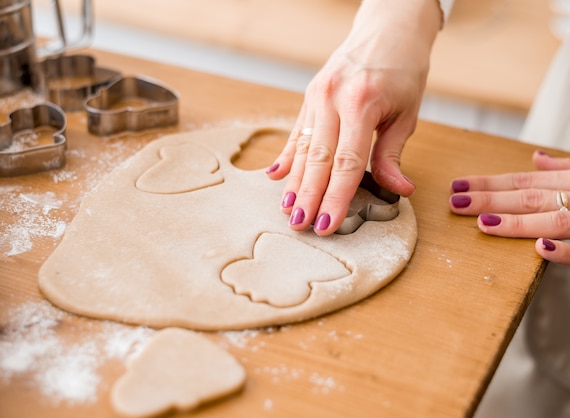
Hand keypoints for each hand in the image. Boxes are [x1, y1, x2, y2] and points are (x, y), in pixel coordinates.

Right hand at [266, 0, 441, 235]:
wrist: (388, 26)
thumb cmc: (403, 69)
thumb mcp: (407, 113)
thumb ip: (393, 154)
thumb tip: (398, 191)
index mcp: (361, 103)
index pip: (347, 162)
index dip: (337, 196)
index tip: (328, 223)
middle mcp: (333, 98)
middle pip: (318, 159)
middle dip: (308, 195)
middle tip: (300, 225)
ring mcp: (317, 95)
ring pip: (303, 147)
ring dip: (294, 181)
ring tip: (287, 208)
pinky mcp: (309, 94)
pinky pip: (297, 131)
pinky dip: (287, 156)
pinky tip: (276, 176)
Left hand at [449, 150, 569, 264]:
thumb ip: (564, 167)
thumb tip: (537, 158)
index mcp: (569, 181)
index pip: (522, 182)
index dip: (488, 184)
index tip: (457, 186)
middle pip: (528, 198)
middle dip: (489, 200)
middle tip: (455, 202)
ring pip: (552, 220)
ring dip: (517, 222)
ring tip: (483, 223)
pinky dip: (564, 250)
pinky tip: (540, 248)